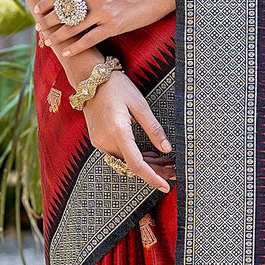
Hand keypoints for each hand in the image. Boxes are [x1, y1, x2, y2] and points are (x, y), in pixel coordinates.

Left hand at [36, 0, 175, 61]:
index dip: (46, 2)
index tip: (37, 9)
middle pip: (62, 11)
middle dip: (47, 21)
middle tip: (38, 29)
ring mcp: (103, 12)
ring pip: (72, 27)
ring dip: (57, 36)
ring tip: (47, 42)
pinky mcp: (114, 26)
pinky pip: (89, 39)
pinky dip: (76, 47)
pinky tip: (66, 52)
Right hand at [84, 71, 174, 191]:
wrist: (90, 78)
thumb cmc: (117, 87)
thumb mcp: (140, 105)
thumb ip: (154, 128)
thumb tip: (167, 149)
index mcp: (118, 131)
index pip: (135, 164)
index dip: (151, 177)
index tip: (165, 186)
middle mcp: (105, 140)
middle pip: (132, 165)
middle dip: (154, 171)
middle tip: (174, 172)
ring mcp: (99, 141)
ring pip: (126, 162)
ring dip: (146, 164)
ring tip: (167, 163)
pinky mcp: (98, 139)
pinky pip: (118, 154)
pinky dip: (134, 157)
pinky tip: (151, 155)